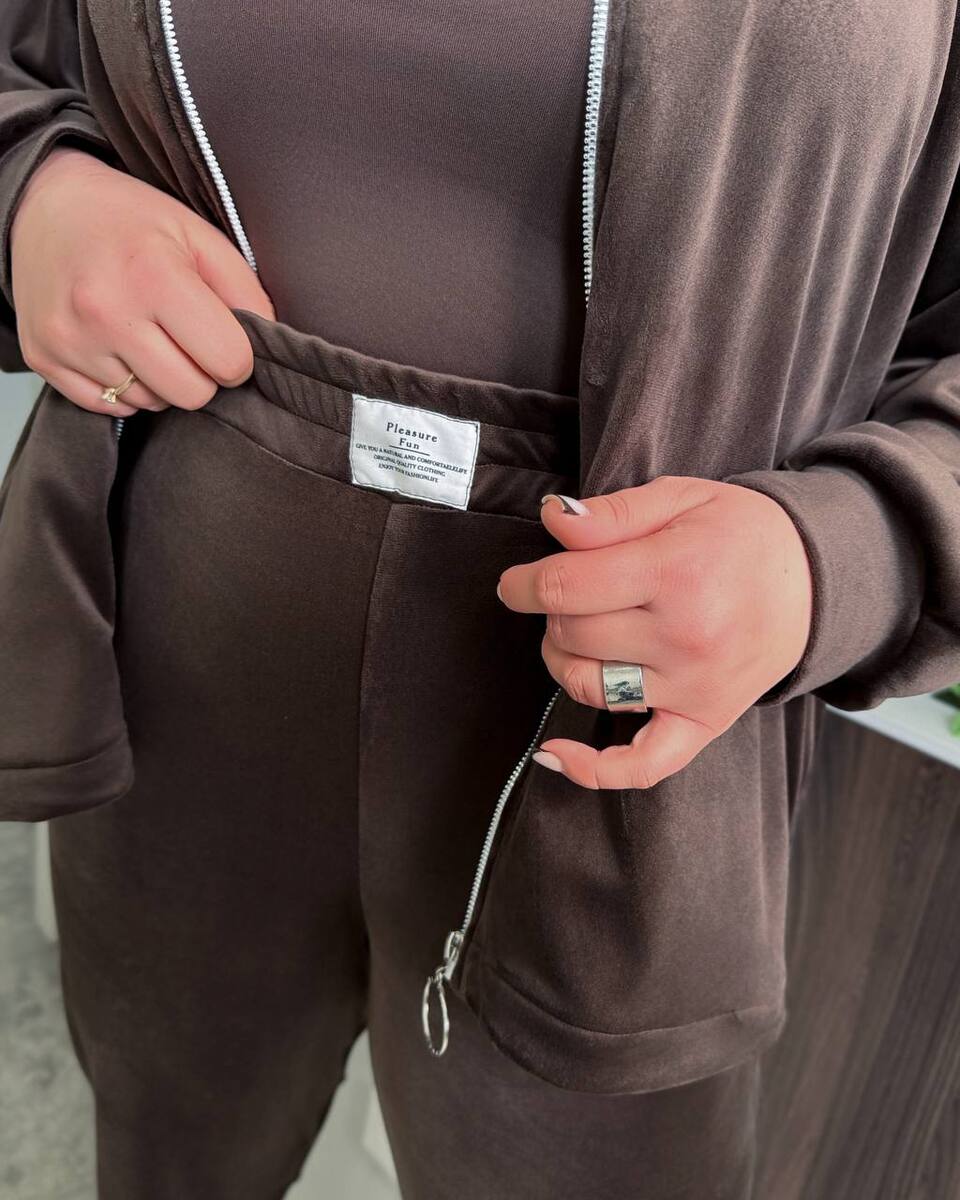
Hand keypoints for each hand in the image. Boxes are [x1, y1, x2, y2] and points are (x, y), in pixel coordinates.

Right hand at [10, 146, 274, 415]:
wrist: (44, 204)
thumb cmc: (131, 221)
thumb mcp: (199, 236)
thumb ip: (246, 292)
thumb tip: (271, 345)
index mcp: (153, 275)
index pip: (228, 362)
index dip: (236, 355)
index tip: (222, 336)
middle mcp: (105, 311)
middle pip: (192, 394)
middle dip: (202, 373)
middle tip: (186, 338)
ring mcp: (70, 339)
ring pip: (151, 403)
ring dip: (161, 379)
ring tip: (146, 333)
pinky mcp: (44, 357)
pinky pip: (109, 406)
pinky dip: (123, 386)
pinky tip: (117, 346)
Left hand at [496, 476, 813, 789]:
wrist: (817, 578)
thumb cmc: (741, 534)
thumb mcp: (680, 497)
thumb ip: (612, 513)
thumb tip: (552, 520)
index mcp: (674, 572)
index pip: (564, 587)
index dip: (524, 585)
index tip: (515, 584)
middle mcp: (684, 636)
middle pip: (571, 634)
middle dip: (554, 613)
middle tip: (572, 594)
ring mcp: (694, 687)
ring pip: (588, 685)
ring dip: (564, 661)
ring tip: (579, 636)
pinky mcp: (704, 722)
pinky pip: (641, 764)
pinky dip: (591, 769)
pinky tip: (552, 753)